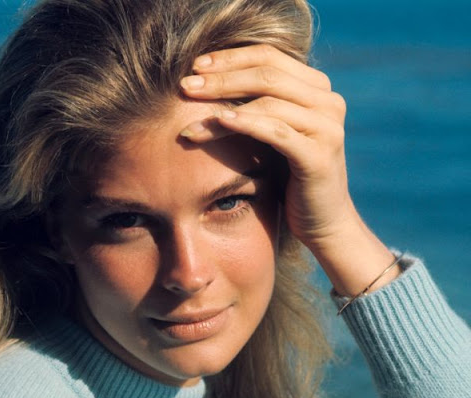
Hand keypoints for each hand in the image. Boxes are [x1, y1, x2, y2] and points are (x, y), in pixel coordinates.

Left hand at [179, 45, 400, 296]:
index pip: (269, 56)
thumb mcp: (271, 134)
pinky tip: (219, 121)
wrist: (322, 223)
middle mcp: (328, 101)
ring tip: (189, 111)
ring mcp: (327, 127)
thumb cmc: (289, 178)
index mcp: (317, 89)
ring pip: (268, 101)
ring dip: (223, 103)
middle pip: (267, 73)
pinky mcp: (319, 156)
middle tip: (186, 84)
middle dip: (222, 77)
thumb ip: (256, 105)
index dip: (230, 57)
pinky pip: (277, 131)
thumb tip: (204, 82)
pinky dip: (246, 124)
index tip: (195, 65)